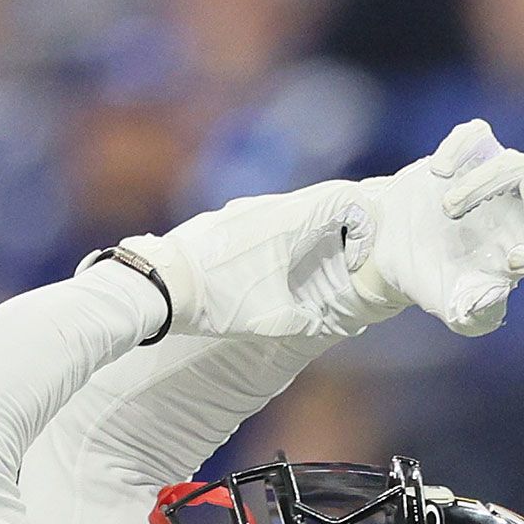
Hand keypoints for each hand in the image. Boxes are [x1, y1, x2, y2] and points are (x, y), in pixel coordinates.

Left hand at [110, 179, 373, 340]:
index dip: (366, 223)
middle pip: (321, 202)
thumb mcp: (269, 320)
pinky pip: (264, 219)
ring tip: (307, 266)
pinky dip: (280, 236)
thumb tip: (331, 325)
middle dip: (342, 228)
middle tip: (348, 257)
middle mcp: (267, 206)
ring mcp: (242, 209)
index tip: (360, 256)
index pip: (345, 198)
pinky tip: (267, 266)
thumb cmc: (217, 301)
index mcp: (289, 221)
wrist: (157, 285)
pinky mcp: (223, 219)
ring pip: (291, 211)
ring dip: (308, 233)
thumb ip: (308, 321)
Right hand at [351, 120, 523, 334]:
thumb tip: (499, 294)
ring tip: (448, 209)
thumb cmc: (432, 283)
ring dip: (485, 182)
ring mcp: (496, 178)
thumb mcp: (455, 309)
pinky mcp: (466, 154)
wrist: (389, 250)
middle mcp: (522, 209)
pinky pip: (478, 135)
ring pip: (515, 163)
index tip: (517, 262)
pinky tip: (439, 171)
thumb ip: (479, 312)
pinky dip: (461, 146)